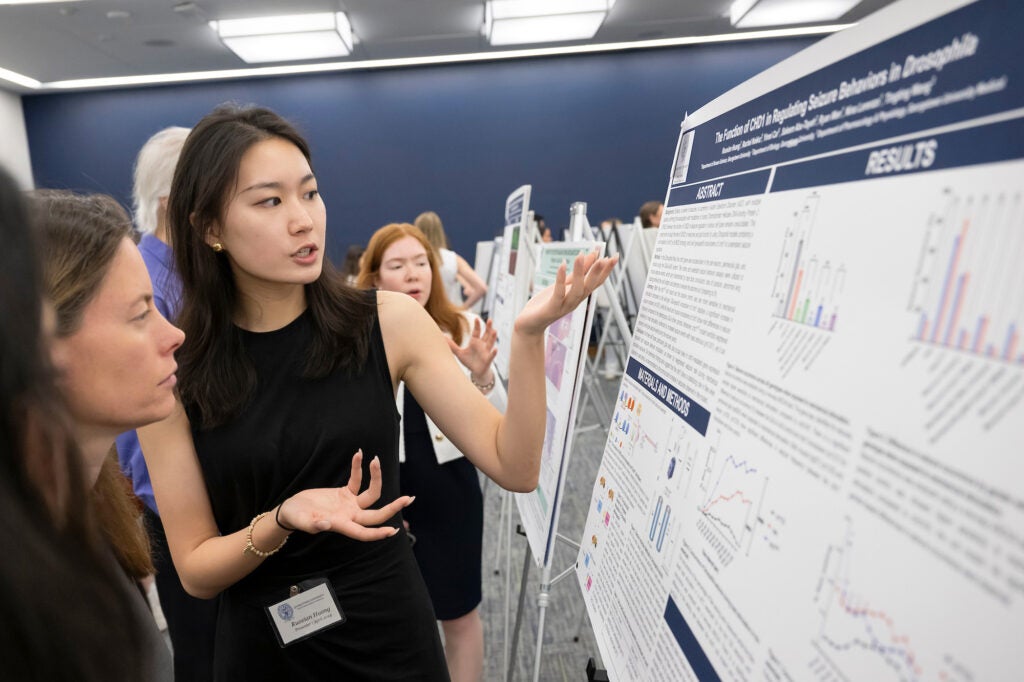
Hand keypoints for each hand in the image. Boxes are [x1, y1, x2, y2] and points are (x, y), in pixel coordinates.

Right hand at [277, 450, 412, 540]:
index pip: (363, 532)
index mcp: (342, 525)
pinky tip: (359, 454)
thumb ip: (314, 524)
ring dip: (376, 477)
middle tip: (409, 498)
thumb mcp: (303, 521)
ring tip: (375, 460)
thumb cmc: (297, 518)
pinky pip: (357, 480)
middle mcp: (350, 516)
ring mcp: (350, 504)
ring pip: (371, 494)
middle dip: (393, 507)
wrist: (292, 510)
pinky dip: (358, 468)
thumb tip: (326, 524)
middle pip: (376, 514)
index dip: (377, 533)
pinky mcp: (346, 493)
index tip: (393, 531)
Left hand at [447, 317, 497, 379]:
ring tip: (495, 331)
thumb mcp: (459, 353)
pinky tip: (496, 349)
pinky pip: (491, 355)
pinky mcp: (488, 359)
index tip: (476, 318)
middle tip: (490, 320)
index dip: (477, 325)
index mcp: (475, 342)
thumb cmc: (469, 361)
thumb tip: (443, 337)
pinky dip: (494, 352)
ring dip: (493, 337)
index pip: (477, 331)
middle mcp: (482, 345)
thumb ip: (452, 346)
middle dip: (488, 327)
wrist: (476, 372)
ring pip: (490, 343)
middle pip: (486, 334)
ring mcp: (486, 352)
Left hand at [514, 251, 617, 335]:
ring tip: (581, 255)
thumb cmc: (546, 303)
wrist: (530, 324)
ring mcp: (564, 305)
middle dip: (598, 272)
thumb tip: (591, 255)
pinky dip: (561, 279)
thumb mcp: (564, 284)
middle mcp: (575, 301)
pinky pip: (558, 293)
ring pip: (576, 290)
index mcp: (579, 295)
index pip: (597, 282)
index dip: (606, 270)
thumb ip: (578, 272)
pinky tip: (562, 265)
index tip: (615, 256)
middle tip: (605, 257)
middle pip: (590, 286)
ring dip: (580, 273)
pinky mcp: (552, 308)